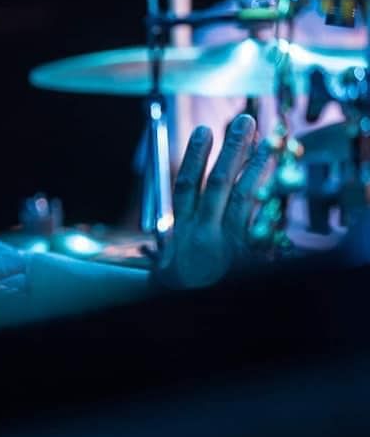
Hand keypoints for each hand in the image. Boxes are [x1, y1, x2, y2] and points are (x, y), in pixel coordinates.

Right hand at [152, 114, 274, 288]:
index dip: (194, 156)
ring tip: (269, 141)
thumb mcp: (164, 266)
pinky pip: (265, 223)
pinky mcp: (252, 255)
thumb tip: (153, 241)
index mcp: (183, 230)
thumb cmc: (179, 286)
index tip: (203, 130)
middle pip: (220, 184)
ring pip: (246, 198)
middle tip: (244, 121)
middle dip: (233, 150)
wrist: (194, 316)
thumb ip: (162, 249)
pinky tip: (283, 180)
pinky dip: (275, 201)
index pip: (187, 186)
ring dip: (257, 166)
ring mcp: (232, 243)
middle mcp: (207, 233)